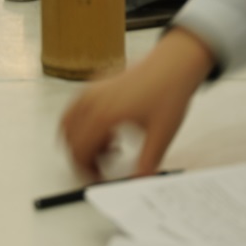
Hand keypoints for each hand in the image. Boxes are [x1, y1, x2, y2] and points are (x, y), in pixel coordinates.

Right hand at [61, 28, 214, 179]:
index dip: (87, 171)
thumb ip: (147, 164)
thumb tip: (137, 184)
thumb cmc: (169, 92)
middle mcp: (92, 101)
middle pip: (70, 138)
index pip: (79, 152)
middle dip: (83, 157)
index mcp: (104, 115)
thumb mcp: (161, 136)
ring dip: (81, 139)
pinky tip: (111, 128)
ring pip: (69, 122)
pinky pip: (78, 107)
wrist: (176, 61)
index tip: (100, 178)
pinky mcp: (97, 82)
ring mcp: (92, 89)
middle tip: (102, 167)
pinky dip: (85, 123)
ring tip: (108, 147)